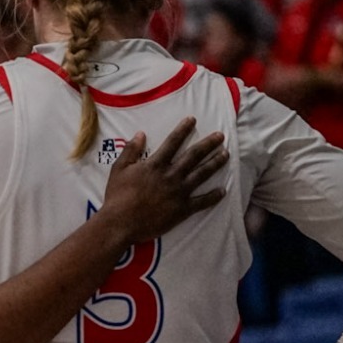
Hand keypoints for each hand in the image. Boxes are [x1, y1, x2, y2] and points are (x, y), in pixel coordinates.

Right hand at [97, 117, 227, 243]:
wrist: (120, 223)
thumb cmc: (117, 196)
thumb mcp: (118, 169)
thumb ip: (131, 151)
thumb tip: (140, 134)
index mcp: (155, 164)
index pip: (173, 142)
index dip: (183, 129)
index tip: (193, 119)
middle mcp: (171, 175)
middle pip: (194, 156)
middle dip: (208, 144)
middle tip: (221, 136)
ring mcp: (179, 192)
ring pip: (202, 174)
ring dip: (215, 164)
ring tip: (225, 155)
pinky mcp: (182, 209)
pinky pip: (202, 202)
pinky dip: (213, 197)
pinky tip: (223, 191)